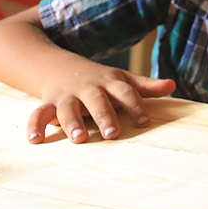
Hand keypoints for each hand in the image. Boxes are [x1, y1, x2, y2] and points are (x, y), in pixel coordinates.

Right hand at [28, 67, 174, 143]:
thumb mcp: (123, 79)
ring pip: (67, 108)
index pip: (126, 92)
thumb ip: (146, 86)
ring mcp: (67, 96)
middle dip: (104, 117)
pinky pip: (38, 113)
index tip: (144, 122)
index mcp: (110, 83)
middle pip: (97, 101)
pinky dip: (35, 126)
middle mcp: (88, 89)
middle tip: (113, 134)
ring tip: (79, 139)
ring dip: (71, 123)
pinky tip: (36, 141)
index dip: (136, 105)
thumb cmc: (101, 80)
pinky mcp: (48, 103)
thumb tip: (172, 85)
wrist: (62, 67)